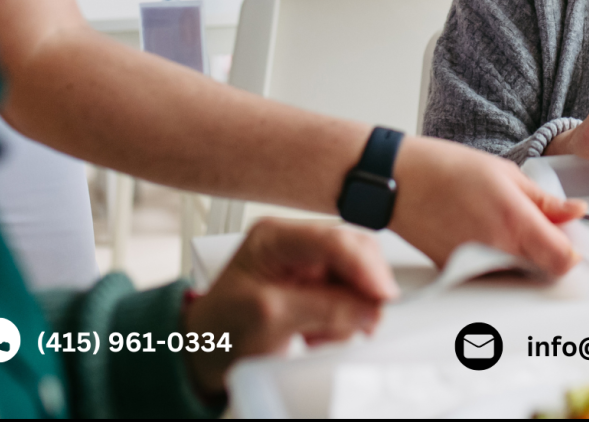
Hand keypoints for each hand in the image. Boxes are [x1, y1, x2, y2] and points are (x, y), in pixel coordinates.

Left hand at [183, 220, 395, 398]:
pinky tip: (321, 333)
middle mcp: (296, 243)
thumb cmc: (220, 329)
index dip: (364, 267)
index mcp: (275, 237)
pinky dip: (345, 319)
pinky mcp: (317, 285)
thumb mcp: (269, 317)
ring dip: (352, 309)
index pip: (333, 240)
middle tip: (368, 320)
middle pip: (353, 253)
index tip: (382, 295)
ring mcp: (308, 264)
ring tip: (323, 334)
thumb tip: (368, 308)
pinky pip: (351, 296)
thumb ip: (323, 309)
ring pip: (357, 277)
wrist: (206, 351)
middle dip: (363, 289)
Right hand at [389, 135, 586, 276]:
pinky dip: (497, 261)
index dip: (572, 252)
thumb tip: (576, 211)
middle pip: (544, 272)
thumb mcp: (506, 173)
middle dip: (549, 255)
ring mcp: (476, 267)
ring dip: (523, 259)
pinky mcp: (458, 275)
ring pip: (518, 276)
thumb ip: (545, 201)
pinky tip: (483, 234)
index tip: (568, 239)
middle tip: (538, 228)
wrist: (399, 182)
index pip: (563, 262)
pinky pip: (492, 275)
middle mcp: (497, 252)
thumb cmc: (447, 169)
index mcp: (515, 223)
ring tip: (502, 225)